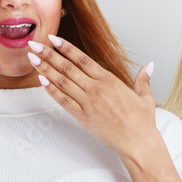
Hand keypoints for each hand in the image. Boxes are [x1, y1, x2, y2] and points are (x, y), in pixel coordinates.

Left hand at [25, 35, 157, 158]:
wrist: (139, 142)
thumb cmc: (142, 123)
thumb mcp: (145, 97)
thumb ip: (143, 80)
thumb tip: (149, 65)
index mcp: (110, 80)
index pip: (83, 59)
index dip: (66, 48)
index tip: (54, 39)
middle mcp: (97, 89)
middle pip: (68, 67)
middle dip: (49, 55)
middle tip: (35, 45)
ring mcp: (88, 103)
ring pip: (62, 82)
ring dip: (45, 69)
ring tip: (33, 59)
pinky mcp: (83, 117)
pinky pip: (64, 101)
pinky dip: (52, 90)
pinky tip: (42, 81)